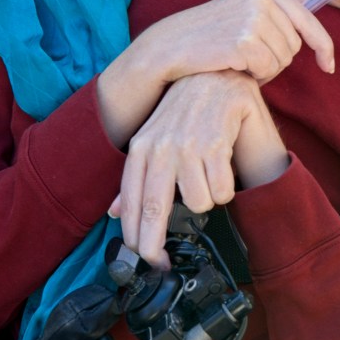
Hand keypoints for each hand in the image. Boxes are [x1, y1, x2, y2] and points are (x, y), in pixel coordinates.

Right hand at [97, 0, 333, 146]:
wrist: (169, 46)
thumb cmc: (208, 33)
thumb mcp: (243, 9)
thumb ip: (277, 1)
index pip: (308, 20)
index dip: (324, 47)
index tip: (328, 66)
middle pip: (296, 43)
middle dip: (279, 59)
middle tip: (249, 59)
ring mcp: (252, 17)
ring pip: (284, 59)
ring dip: (267, 69)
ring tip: (239, 62)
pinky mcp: (244, 40)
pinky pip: (269, 68)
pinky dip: (257, 75)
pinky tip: (235, 68)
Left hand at [109, 70, 287, 267]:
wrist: (218, 74)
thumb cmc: (189, 114)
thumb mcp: (158, 141)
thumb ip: (138, 178)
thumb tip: (112, 213)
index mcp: (141, 148)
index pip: (132, 202)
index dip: (137, 238)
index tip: (145, 261)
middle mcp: (160, 145)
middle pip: (154, 209)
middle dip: (155, 244)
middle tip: (161, 264)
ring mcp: (188, 142)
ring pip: (198, 202)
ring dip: (208, 199)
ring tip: (210, 178)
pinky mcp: (216, 139)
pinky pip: (222, 188)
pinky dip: (226, 187)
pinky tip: (225, 167)